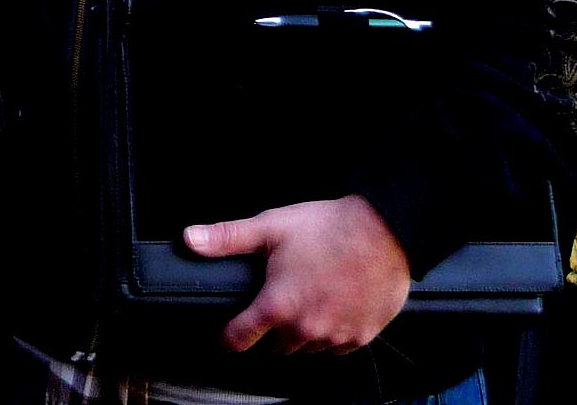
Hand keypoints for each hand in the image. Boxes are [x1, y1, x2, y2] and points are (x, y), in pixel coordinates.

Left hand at [184, 194, 410, 353]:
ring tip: (306, 302)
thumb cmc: (328, 228)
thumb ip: (227, 238)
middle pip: (275, 346)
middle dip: (271, 329)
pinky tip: (331, 308)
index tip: (227, 334)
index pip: (240, 339)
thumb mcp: (270, 227)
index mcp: (278, 306)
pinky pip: (337, 347)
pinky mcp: (362, 336)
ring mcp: (335, 336)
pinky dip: (330, 334)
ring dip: (301, 333)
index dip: (228, 337)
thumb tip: (190, 239)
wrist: (386, 232)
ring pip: (306, 348)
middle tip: (277, 302)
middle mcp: (305, 329)